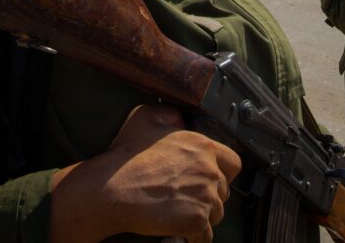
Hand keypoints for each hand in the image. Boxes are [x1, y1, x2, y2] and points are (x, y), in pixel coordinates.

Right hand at [49, 105, 241, 242]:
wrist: (112, 189)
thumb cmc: (126, 156)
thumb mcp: (145, 117)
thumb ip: (171, 114)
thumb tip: (182, 120)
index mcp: (202, 145)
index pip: (233, 162)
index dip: (222, 171)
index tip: (208, 178)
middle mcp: (209, 170)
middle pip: (224, 190)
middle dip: (210, 195)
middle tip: (188, 197)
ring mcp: (205, 197)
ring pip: (216, 213)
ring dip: (203, 215)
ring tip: (181, 212)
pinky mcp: (196, 221)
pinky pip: (205, 235)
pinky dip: (195, 236)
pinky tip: (183, 232)